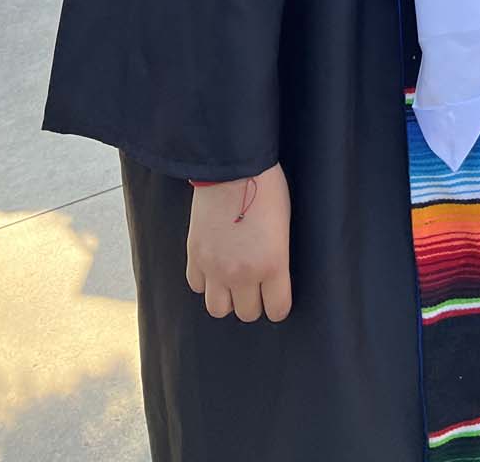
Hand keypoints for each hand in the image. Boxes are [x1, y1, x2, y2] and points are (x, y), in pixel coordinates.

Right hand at [186, 161, 291, 322]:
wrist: (232, 167)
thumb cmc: (266, 188)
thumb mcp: (284, 224)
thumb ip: (277, 256)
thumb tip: (273, 275)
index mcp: (272, 264)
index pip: (277, 309)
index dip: (278, 305)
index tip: (277, 298)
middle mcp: (243, 273)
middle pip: (247, 313)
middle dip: (253, 302)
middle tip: (255, 286)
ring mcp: (215, 267)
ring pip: (218, 309)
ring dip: (227, 298)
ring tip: (233, 282)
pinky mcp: (195, 256)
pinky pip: (197, 286)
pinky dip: (205, 281)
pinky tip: (214, 266)